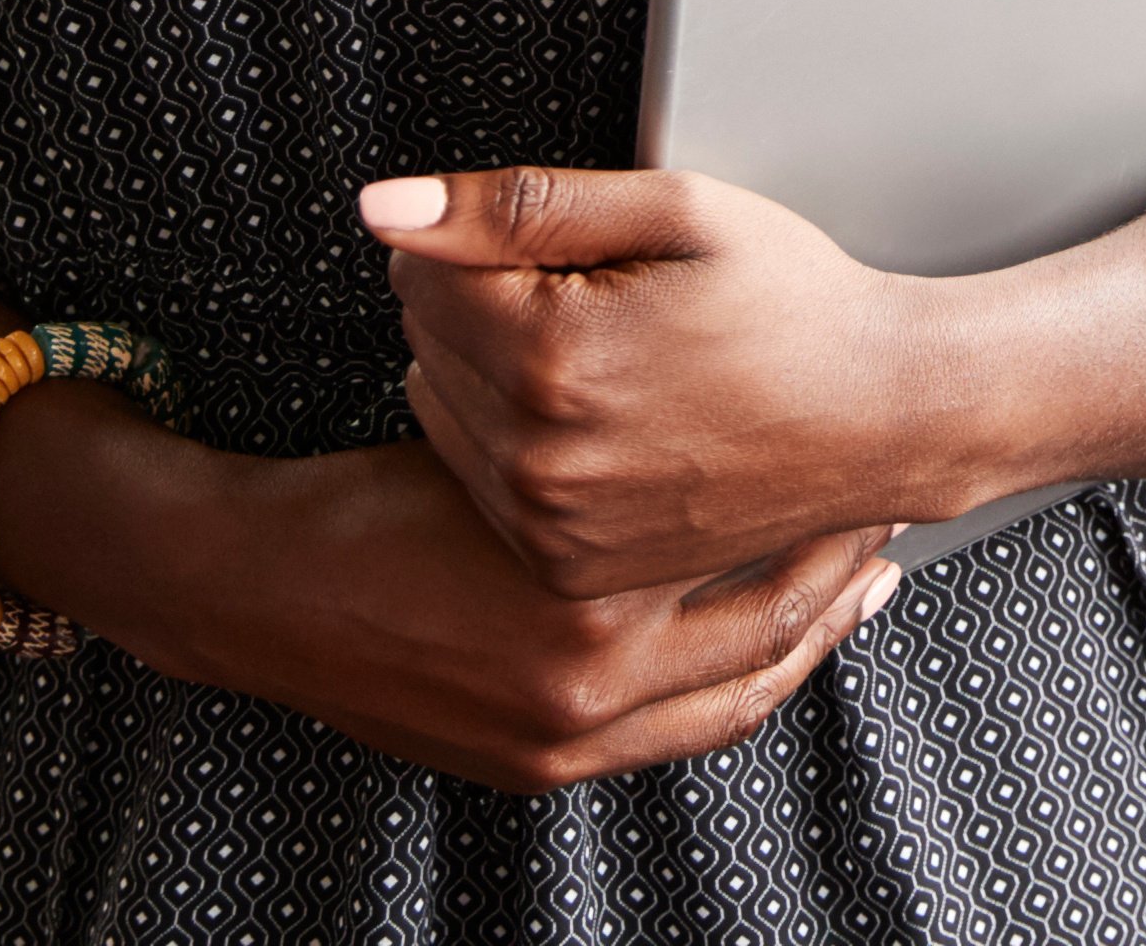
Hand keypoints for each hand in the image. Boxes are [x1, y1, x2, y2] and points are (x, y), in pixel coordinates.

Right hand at [0, 394, 901, 796]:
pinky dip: (730, 684)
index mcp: (583, 599)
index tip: (866, 463)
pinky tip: (757, 641)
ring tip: (853, 587)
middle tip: (888, 525)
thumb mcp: (498, 428)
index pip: (755, 554)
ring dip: (802, 641)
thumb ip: (594, 411)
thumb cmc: (369, 492)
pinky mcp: (536, 763)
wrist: (257, 585)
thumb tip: (706, 381)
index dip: (821, 504)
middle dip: (839, 579)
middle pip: (769, 639)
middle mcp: (585, 686)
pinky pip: (677, 731)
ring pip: (735, 697)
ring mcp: (563, 738)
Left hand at [364, 164, 968, 595]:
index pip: (417, 270)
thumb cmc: (794, 307)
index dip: (482, 236)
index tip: (563, 246)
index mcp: (555, 355)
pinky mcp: (567, 565)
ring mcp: (551, 523)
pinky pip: (479, 480)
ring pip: (438, 407)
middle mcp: (540, 455)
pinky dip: (514, 442)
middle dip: (485, 300)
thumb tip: (388, 208)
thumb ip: (519, 204)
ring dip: (488, 372)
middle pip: (422, 338)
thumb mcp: (676, 212)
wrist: (881, 417)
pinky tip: (594, 415)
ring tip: (598, 356)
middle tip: (596, 296)